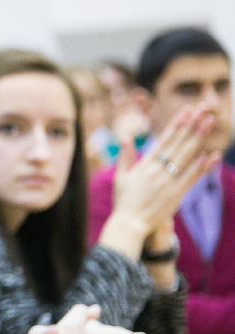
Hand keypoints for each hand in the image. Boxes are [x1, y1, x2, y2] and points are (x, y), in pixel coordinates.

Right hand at [101, 104, 219, 257]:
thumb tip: (125, 136)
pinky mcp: (176, 194)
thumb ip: (125, 156)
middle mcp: (156, 170)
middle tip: (202, 109)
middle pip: (177, 143)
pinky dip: (201, 166)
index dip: (176, 124)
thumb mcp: (120, 177)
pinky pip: (191, 177)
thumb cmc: (124, 201)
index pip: (163, 139)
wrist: (129, 224)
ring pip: (186, 156)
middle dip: (191, 125)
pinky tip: (211, 154)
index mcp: (144, 164)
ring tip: (208, 122)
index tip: (186, 110)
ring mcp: (167, 181)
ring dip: (198, 138)